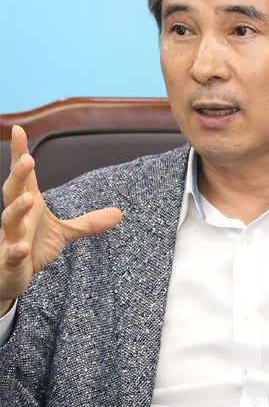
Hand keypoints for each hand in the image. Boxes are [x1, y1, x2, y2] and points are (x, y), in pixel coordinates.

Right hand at [0, 125, 121, 315]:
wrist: (11, 276)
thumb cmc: (33, 246)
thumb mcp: (64, 233)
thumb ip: (88, 222)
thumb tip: (119, 213)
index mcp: (29, 205)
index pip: (25, 177)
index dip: (20, 153)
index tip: (19, 129)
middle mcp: (17, 218)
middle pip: (14, 191)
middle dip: (18, 175)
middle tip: (27, 158)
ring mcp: (11, 238)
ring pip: (10, 220)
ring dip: (17, 209)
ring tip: (29, 199)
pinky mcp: (10, 261)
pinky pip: (12, 254)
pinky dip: (16, 251)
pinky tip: (22, 248)